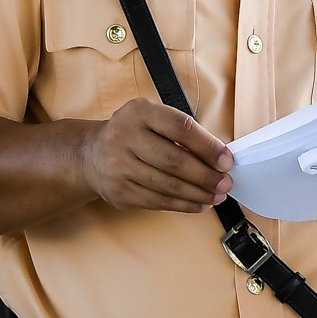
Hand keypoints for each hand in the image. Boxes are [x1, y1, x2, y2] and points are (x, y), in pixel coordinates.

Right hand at [77, 100, 233, 212]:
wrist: (90, 155)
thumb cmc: (133, 134)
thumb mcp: (153, 119)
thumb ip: (182, 132)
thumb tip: (218, 158)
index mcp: (139, 112)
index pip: (181, 128)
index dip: (208, 146)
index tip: (226, 161)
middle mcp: (124, 136)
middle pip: (175, 161)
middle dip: (206, 176)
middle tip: (225, 184)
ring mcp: (118, 166)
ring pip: (168, 186)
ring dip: (198, 194)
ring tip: (216, 196)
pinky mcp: (118, 192)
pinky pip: (158, 202)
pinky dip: (183, 205)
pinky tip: (198, 204)